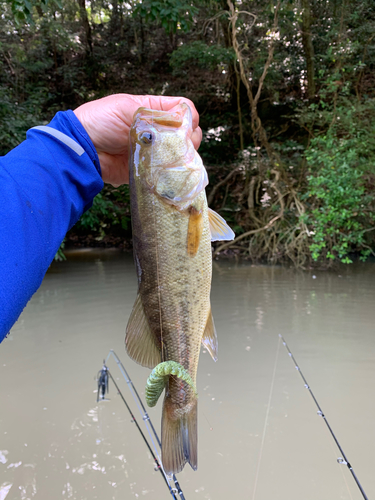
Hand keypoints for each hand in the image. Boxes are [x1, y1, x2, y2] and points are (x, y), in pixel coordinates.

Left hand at [74, 94, 201, 185]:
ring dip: (183, 155)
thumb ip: (154, 113)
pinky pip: (168, 171)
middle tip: (180, 144)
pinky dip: (172, 171)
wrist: (83, 150)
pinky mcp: (149, 169)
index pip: (182, 109)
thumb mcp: (126, 108)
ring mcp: (154, 151)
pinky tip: (169, 168)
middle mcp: (157, 130)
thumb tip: (180, 122)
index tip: (186, 126)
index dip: (188, 116)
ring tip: (173, 157)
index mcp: (152, 110)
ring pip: (182, 153)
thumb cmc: (99, 122)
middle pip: (187, 132)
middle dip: (189, 138)